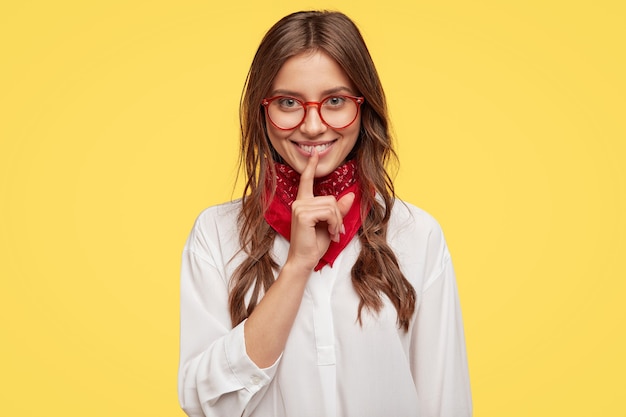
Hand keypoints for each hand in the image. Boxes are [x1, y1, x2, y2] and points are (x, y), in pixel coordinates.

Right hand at [287, 149, 354, 270]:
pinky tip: (330, 233)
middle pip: (330, 198)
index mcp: (303, 203)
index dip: (311, 166)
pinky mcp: (304, 214)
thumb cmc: (313, 244)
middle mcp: (299, 202)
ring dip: (337, 222)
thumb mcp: (330, 224)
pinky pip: (328, 212)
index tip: (314, 153)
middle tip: (336, 231)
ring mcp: (300, 207)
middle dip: (338, 215)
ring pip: (331, 205)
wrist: (303, 260)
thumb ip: (338, 210)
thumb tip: (350, 195)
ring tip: (333, 233)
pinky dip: (334, 224)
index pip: (306, 180)